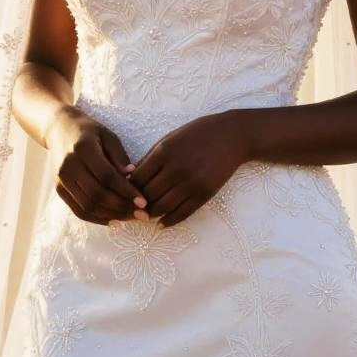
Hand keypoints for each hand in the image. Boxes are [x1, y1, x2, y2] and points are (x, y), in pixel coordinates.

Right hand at [45, 106, 149, 225]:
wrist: (59, 130)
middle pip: (97, 194)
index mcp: (83, 148)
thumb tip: (132, 176)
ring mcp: (61, 179)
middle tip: (141, 214)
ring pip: (87, 206)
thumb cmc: (89, 131)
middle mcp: (69, 166)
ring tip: (130, 217)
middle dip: (121, 207)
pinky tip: (114, 220)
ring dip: (111, 215)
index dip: (126, 191)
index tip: (143, 201)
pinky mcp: (59, 189)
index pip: (107, 176)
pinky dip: (97, 218)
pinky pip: (79, 210)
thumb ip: (119, 155)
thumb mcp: (108, 135)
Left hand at [127, 110, 249, 227]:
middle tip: (131, 210)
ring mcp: (191, 183)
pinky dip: (169, 221)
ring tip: (145, 217)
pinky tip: (162, 223)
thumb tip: (131, 177)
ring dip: (151, 214)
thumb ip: (151, 157)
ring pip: (162, 207)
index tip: (124, 194)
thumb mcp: (170, 138)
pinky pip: (182, 213)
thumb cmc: (198, 133)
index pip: (138, 179)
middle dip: (137, 204)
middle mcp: (176, 169)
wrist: (232, 136)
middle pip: (148, 195)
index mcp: (164, 152)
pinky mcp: (204, 193)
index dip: (128, 189)